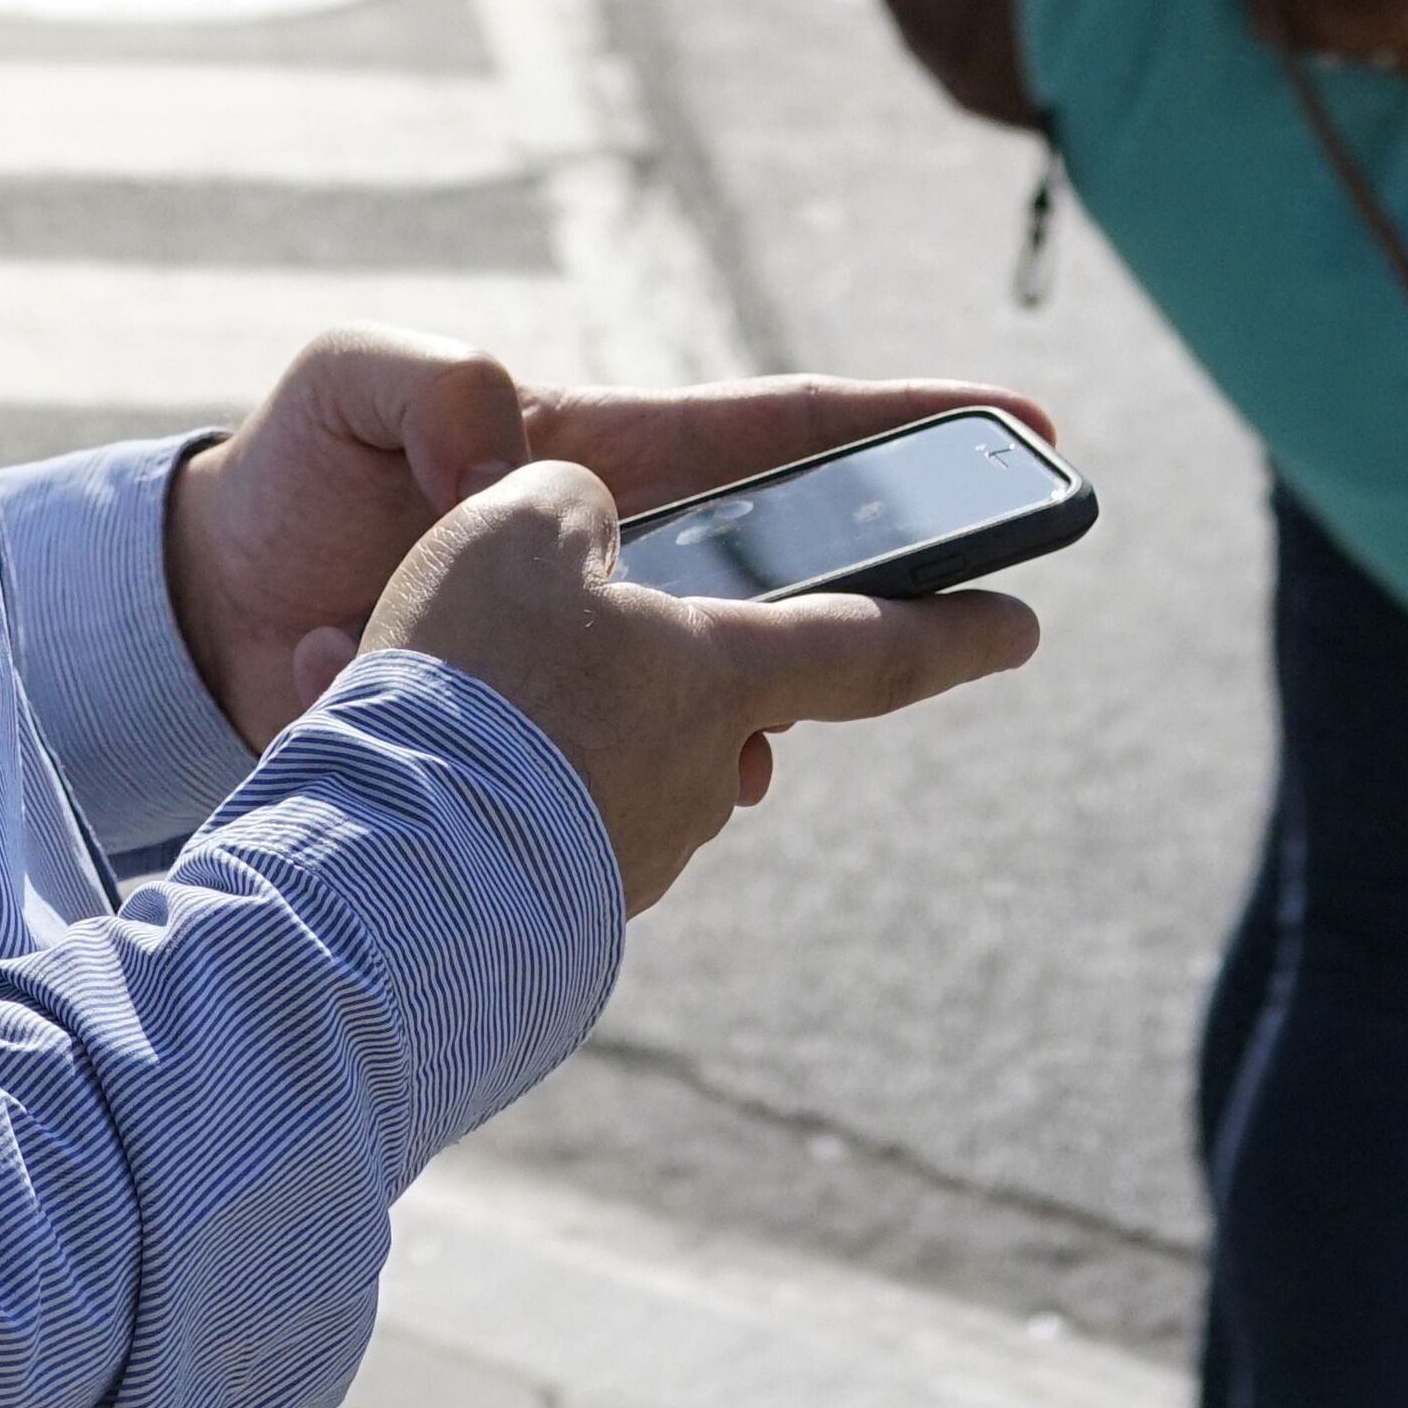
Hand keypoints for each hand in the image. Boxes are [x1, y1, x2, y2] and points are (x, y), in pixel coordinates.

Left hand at [159, 328, 1058, 751]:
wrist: (191, 618)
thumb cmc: (280, 478)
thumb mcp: (340, 387)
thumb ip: (420, 380)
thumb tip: (497, 426)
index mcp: (601, 459)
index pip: (776, 437)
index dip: (903, 427)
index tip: (1022, 429)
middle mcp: (619, 562)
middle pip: (774, 593)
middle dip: (833, 636)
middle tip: (827, 694)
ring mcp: (585, 656)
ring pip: (700, 709)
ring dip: (678, 746)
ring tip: (594, 770)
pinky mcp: (535, 738)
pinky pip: (586, 773)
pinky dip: (524, 778)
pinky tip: (446, 756)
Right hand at [363, 461, 1039, 911]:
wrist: (384, 870)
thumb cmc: (472, 683)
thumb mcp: (514, 526)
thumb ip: (570, 500)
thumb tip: (576, 537)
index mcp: (725, 671)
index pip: (874, 646)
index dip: (954, 626)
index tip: (1023, 626)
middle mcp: (701, 771)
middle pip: (714, 699)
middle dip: (672, 665)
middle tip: (584, 636)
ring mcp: (633, 850)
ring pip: (620, 756)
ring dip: (563, 724)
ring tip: (454, 692)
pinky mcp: (558, 906)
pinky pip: (544, 816)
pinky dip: (500, 783)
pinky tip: (423, 765)